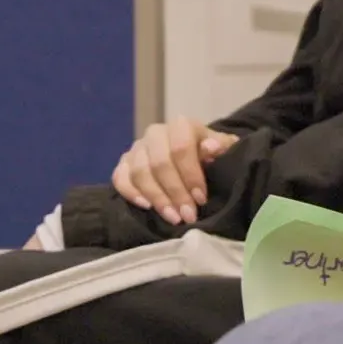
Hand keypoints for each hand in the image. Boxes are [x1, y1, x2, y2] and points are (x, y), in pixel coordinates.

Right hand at [112, 118, 238, 224]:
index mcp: (181, 125)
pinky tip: (147, 207)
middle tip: (187, 215)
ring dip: (157, 198)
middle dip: (175, 193)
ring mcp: (137, 148)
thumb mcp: (223, 149)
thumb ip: (221, 147)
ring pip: (140, 173)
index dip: (191, 175)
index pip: (181, 148)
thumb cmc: (210, 154)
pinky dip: (131, 193)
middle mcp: (155, 133)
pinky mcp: (124, 163)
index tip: (201, 199)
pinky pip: (119, 178)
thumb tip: (212, 147)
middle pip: (159, 163)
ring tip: (173, 217)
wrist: (193, 155)